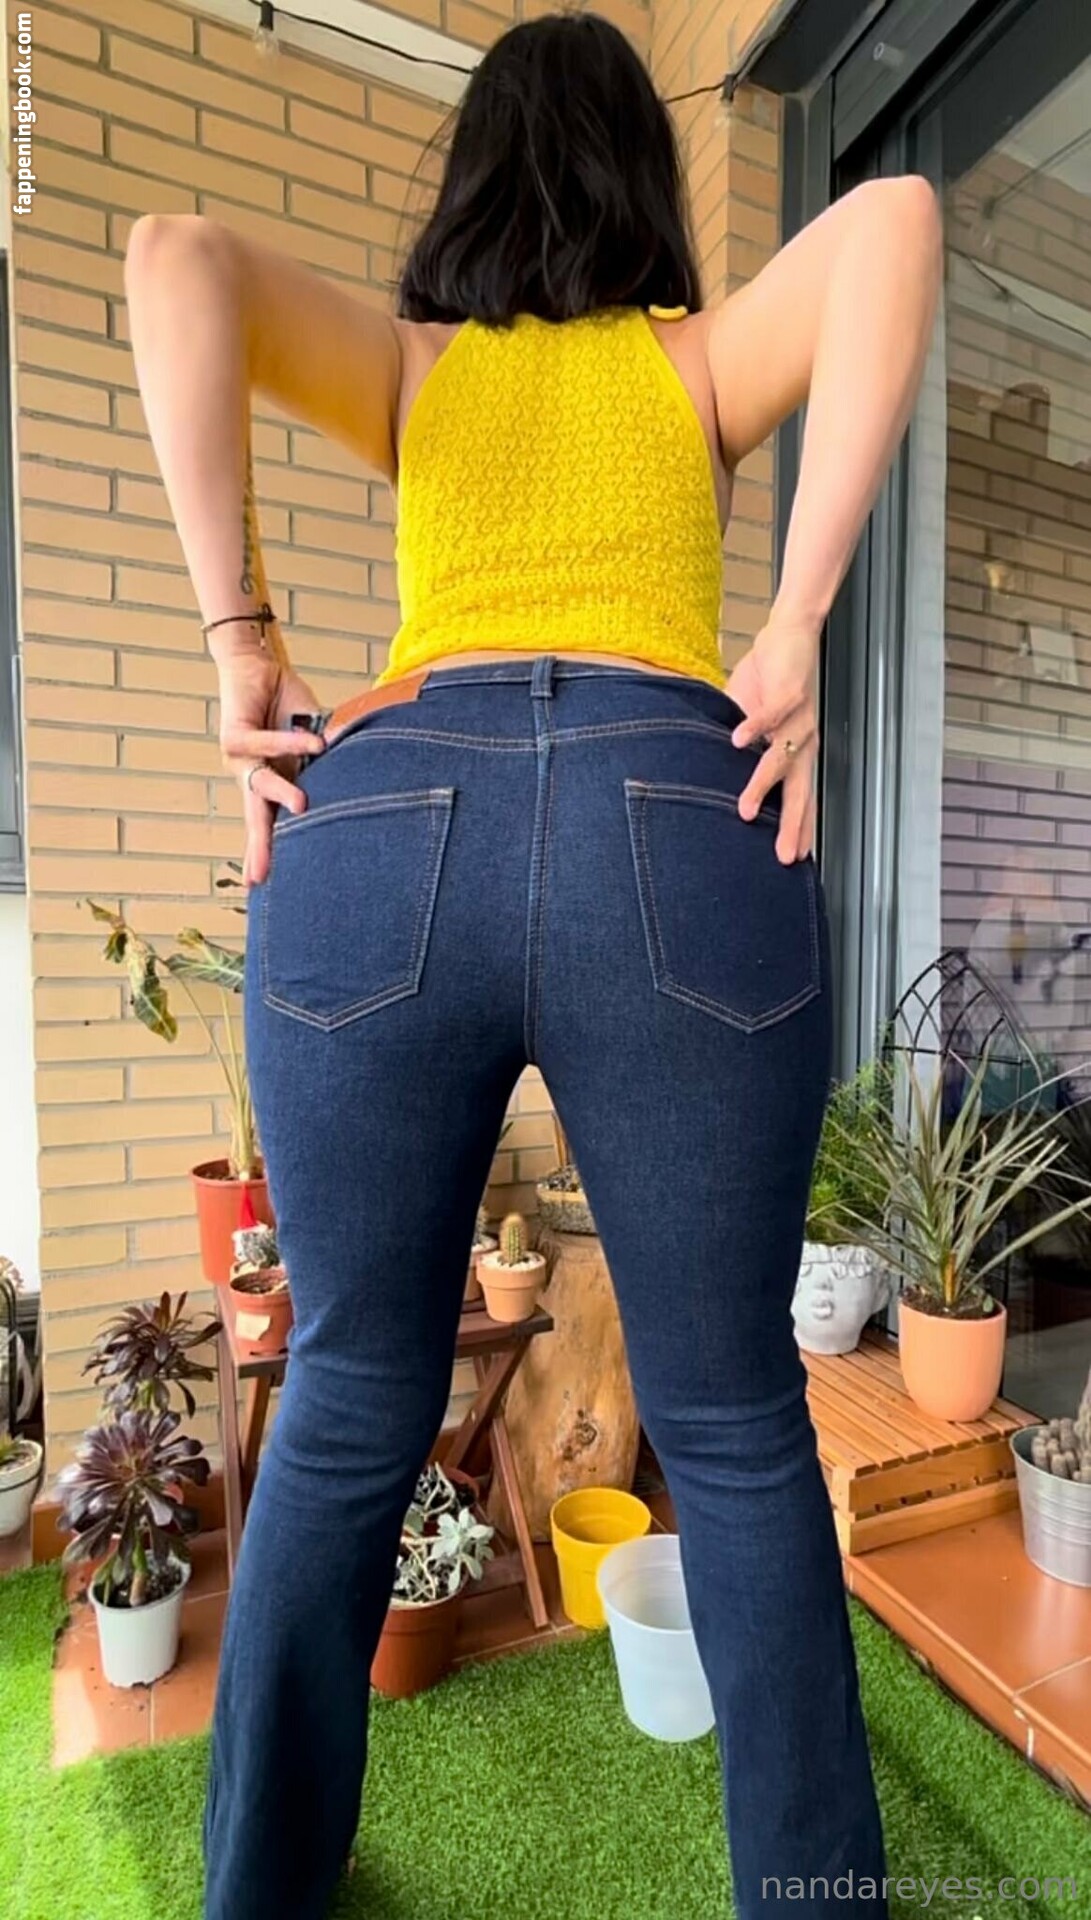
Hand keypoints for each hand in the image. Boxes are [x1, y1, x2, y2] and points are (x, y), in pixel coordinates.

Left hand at [216, 640, 326, 886]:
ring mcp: (239, 759)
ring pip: (260, 784)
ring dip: (282, 794)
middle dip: (261, 848)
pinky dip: (292, 741)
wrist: (256, 666)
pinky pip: (266, 742)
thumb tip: (358, 776)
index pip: (269, 825)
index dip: (267, 854)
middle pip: (257, 819)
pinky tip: (315, 742)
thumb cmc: (285, 705)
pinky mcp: (235, 734)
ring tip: (302, 806)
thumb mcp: (312, 740)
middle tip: (262, 878)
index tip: (262, 886)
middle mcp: (251, 777)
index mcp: (270, 784)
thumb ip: (325, 762)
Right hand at [725, 617, 819, 863]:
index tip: (794, 859)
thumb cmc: (771, 681)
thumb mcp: (754, 723)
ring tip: (743, 809)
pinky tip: (738, 743)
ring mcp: (798, 718)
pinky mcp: (790, 692)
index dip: (799, 827)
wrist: (789, 636)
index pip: (800, 797)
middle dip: (791, 825)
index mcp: (796, 750)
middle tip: (784, 856)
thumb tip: (718, 768)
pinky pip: (770, 715)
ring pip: (782, 759)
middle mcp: (803, 740)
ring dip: (762, 786)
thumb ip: (743, 748)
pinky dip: (754, 728)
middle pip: (799, 791)